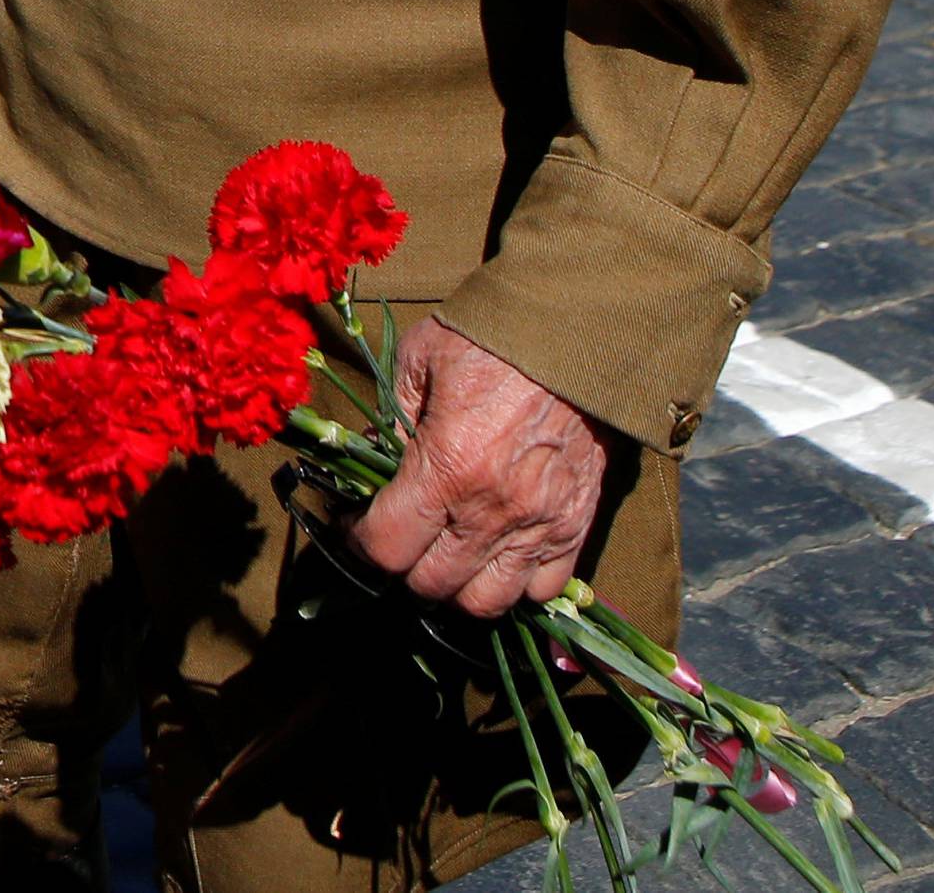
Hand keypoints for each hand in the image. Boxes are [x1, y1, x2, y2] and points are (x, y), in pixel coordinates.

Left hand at [348, 318, 610, 619]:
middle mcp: (492, 510)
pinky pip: (542, 590)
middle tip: (402, 536)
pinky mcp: (576, 525)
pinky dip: (516, 583)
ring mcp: (539, 525)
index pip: (387, 547)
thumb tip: (371, 455)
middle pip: (431, 585)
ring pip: (485, 603)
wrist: (577, 331)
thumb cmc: (491, 337)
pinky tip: (499, 551)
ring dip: (458, 586)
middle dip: (405, 565)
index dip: (360, 542)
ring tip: (449, 552)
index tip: (356, 524)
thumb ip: (391, 416)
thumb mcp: (420, 359)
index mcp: (446, 466)